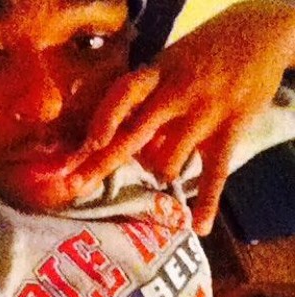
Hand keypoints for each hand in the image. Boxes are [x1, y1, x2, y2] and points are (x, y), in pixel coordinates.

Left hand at [83, 0, 294, 234]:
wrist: (262, 33)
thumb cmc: (204, 52)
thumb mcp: (169, 60)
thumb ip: (145, 95)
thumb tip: (114, 136)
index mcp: (157, 73)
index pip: (123, 96)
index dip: (104, 120)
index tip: (86, 145)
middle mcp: (176, 94)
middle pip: (131, 136)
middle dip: (100, 164)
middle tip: (72, 186)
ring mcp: (202, 114)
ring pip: (166, 163)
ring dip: (160, 169)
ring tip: (170, 158)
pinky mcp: (228, 132)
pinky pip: (214, 174)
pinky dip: (206, 202)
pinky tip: (198, 226)